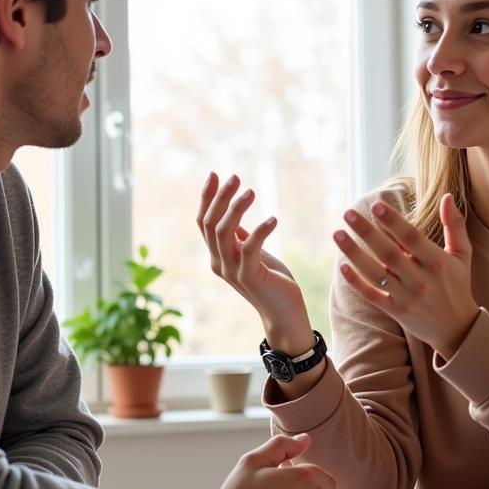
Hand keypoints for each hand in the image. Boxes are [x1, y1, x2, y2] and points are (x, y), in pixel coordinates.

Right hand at [198, 172, 311, 348]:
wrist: (285, 314)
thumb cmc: (272, 282)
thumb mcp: (253, 255)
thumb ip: (240, 238)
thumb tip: (233, 217)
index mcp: (217, 256)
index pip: (203, 222)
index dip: (207, 198)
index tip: (214, 174)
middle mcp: (219, 263)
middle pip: (211, 224)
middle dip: (220, 197)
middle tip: (235, 177)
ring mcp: (232, 271)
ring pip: (224, 233)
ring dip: (236, 209)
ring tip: (251, 192)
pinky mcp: (250, 277)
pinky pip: (249, 248)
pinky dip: (260, 231)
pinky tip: (273, 219)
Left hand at [333, 193, 478, 358]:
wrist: (457, 329)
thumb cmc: (457, 284)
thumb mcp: (462, 254)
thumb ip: (455, 225)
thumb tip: (447, 196)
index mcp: (438, 263)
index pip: (412, 238)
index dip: (393, 222)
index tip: (376, 205)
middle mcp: (421, 280)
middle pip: (389, 253)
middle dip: (367, 232)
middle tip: (348, 213)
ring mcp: (406, 297)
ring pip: (376, 273)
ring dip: (354, 254)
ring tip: (337, 234)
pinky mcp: (395, 311)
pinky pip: (372, 296)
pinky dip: (357, 282)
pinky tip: (342, 266)